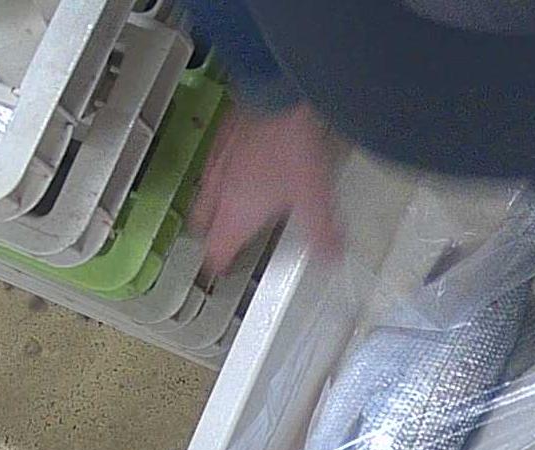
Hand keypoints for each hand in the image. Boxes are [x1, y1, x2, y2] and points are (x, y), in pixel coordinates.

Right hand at [192, 103, 342, 274]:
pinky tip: (236, 164)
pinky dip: (220, 173)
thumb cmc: (289, 144)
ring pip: (204, 191)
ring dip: (212, 204)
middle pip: (204, 222)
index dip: (218, 264)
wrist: (275, 92)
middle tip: (219, 243)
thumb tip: (331, 257)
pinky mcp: (222, 135)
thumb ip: (322, 232)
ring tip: (223, 209)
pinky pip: (213, 162)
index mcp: (237, 212)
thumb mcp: (315, 197)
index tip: (218, 272)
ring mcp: (217, 160)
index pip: (217, 249)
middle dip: (210, 235)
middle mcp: (220, 188)